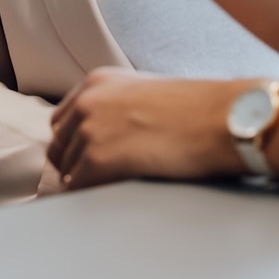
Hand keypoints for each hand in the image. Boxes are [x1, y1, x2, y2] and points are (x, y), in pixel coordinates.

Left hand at [47, 69, 243, 190]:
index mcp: (97, 82)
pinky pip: (79, 189)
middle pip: (58, 147)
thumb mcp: (147, 92)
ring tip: (113, 189)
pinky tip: (114, 195)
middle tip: (97, 181)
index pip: (62, 120)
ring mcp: (90, 130)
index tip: (85, 159)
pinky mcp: (99, 159)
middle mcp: (87, 102)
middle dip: (74, 166)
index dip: (73, 144)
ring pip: (67, 171)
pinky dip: (92, 197)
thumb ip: (118, 108)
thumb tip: (108, 139)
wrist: (220, 117)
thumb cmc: (197, 108)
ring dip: (85, 183)